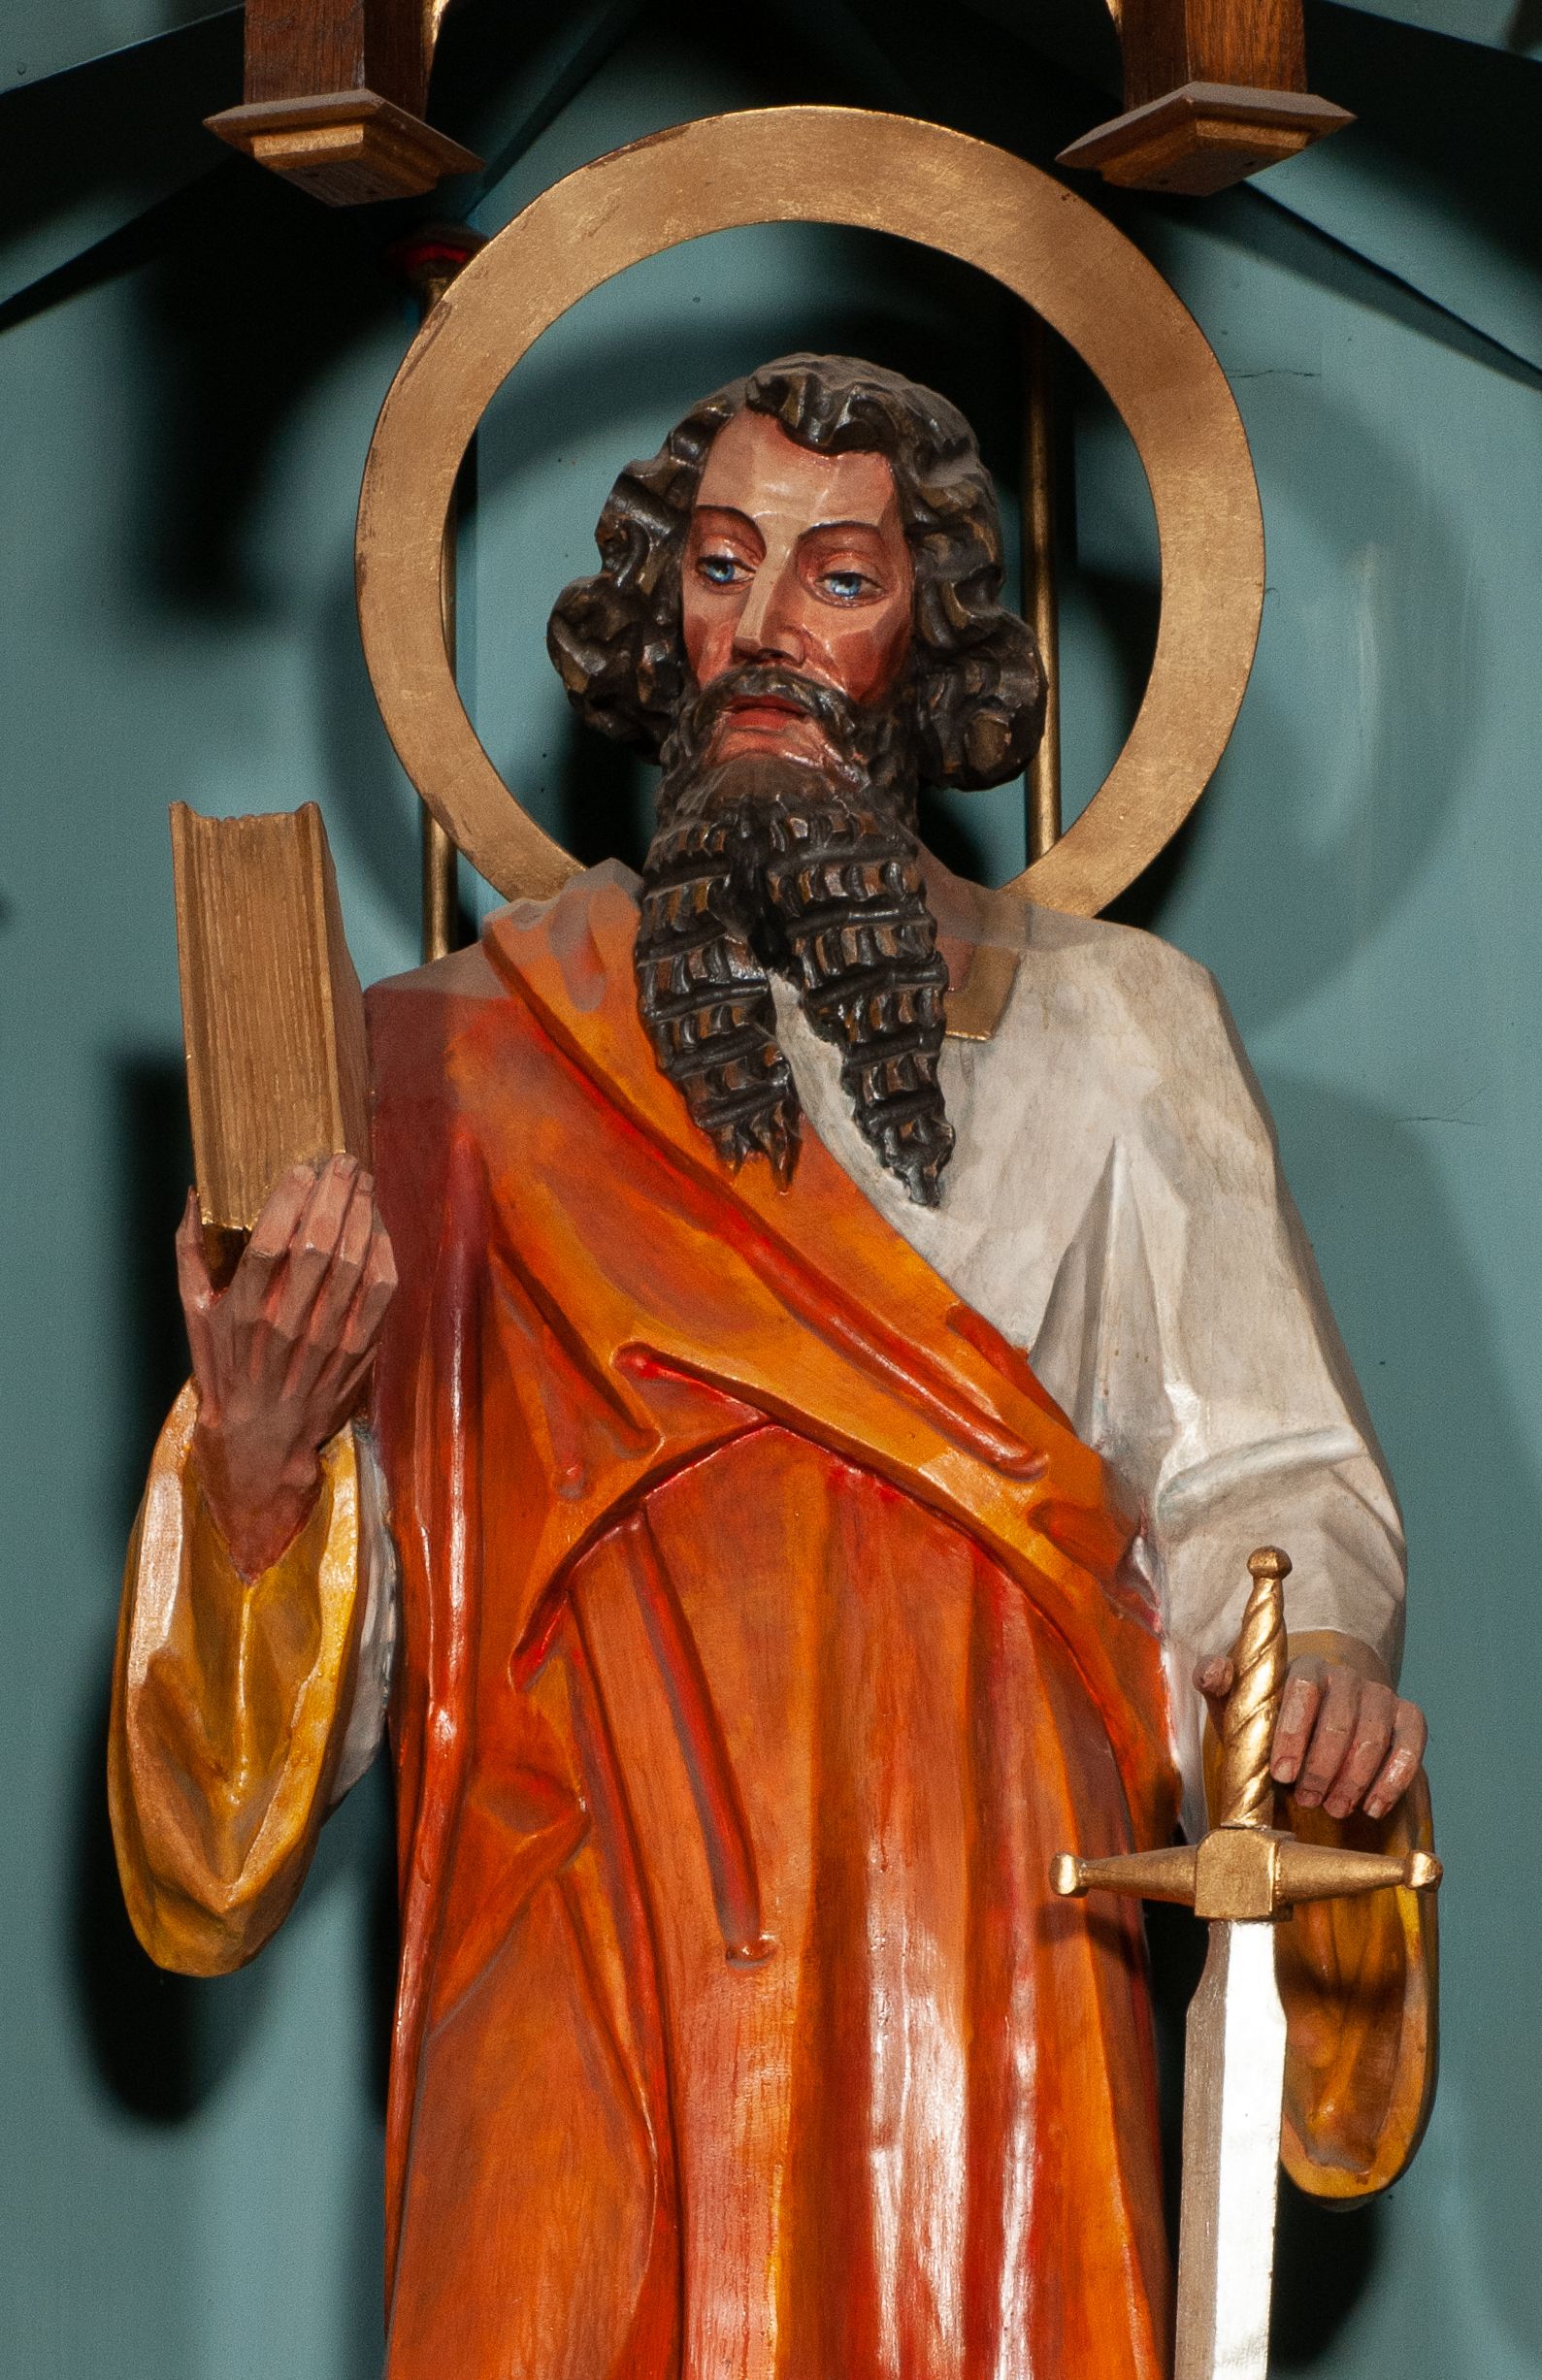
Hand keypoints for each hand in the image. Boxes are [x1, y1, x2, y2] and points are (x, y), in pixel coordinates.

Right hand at [177, 1156, 396, 1577]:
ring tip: (363, 1181)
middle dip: (335, 1196)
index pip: (269, 1244)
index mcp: (242, 1312)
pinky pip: (382, 1295)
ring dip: (363, 1215)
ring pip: (354, 1265)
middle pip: (318, 1247)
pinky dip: (385, 1256)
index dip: (290, 1200)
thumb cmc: (226, 1368)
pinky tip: (380, 1227)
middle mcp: (286, 1325)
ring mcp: (327, 1341)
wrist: (265, 1441)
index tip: (302, 1167)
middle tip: (343, 1162)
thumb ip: (191, 1252)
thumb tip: (195, 1197)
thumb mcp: (196, 1314)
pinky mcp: (359, 1353)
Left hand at [1193, 1632, 1426, 1823]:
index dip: (1293, 1733)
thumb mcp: (1239, 1705)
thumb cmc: (1271, 1719)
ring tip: (1334, 1808)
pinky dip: (1394, 1780)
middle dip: (1322, 1766)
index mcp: (1304, 1667)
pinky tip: (1373, 1807)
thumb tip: (1213, 1672)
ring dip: (1353, 1779)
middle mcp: (1346, 1676)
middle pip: (1340, 1719)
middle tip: (1307, 1799)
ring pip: (1374, 1736)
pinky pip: (1411, 1745)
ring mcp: (1380, 1696)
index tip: (1280, 1774)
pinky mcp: (1409, 1719)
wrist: (1319, 1724)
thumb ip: (1218, 1685)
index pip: (1303, 1689)